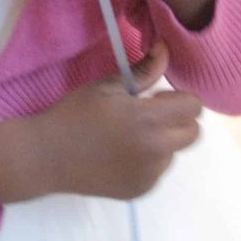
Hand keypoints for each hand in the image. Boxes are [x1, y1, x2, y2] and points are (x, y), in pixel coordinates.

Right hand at [0, 43, 201, 203]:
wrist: (46, 157)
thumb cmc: (74, 114)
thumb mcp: (106, 86)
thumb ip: (143, 71)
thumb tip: (166, 49)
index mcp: (149, 120)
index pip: (194, 107)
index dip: (178, 99)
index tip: (155, 98)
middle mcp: (156, 151)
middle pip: (193, 133)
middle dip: (177, 121)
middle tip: (146, 116)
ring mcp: (149, 175)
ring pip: (174, 153)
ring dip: (161, 142)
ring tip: (127, 137)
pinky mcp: (140, 191)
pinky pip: (157, 171)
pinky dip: (147, 162)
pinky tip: (119, 155)